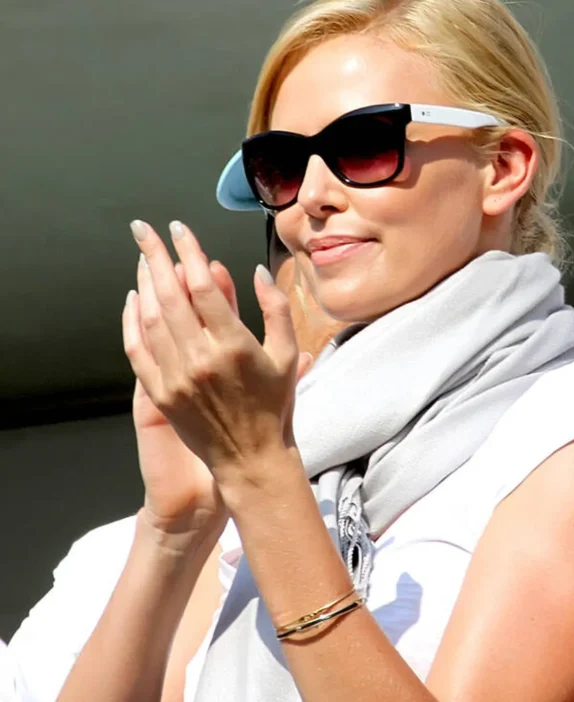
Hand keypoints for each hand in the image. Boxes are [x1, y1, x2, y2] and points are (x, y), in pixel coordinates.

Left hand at [123, 220, 302, 499]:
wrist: (251, 457)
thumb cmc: (275, 405)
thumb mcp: (288, 355)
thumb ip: (275, 309)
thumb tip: (256, 271)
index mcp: (234, 346)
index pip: (202, 286)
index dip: (188, 253)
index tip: (180, 230)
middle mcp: (200, 359)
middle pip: (169, 294)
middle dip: (154, 255)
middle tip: (143, 229)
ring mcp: (176, 377)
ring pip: (150, 317)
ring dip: (144, 283)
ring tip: (142, 258)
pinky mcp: (160, 393)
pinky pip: (137, 348)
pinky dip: (132, 320)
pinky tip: (134, 299)